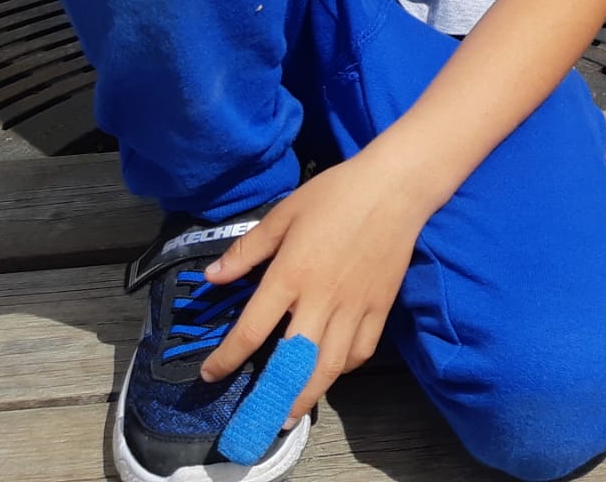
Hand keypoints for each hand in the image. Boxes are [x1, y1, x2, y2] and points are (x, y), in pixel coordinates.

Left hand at [199, 150, 439, 428]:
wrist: (395, 187)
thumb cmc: (335, 194)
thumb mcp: (283, 214)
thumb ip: (248, 250)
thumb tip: (212, 277)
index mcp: (291, 275)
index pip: (252, 331)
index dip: (227, 359)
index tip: (210, 375)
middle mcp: (321, 299)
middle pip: (294, 363)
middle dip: (272, 396)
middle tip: (257, 418)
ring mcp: (355, 306)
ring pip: (330, 366)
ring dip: (308, 394)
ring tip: (292, 411)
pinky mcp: (381, 306)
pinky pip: (362, 349)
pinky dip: (346, 366)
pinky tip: (333, 369)